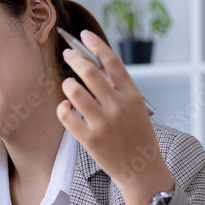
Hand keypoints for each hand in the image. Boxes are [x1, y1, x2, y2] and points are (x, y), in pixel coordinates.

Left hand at [55, 30, 173, 204]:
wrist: (142, 169)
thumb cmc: (137, 135)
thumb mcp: (136, 107)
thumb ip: (119, 87)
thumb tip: (96, 63)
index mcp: (132, 94)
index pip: (112, 61)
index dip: (96, 44)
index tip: (84, 35)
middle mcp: (118, 106)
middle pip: (89, 71)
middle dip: (74, 58)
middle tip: (67, 54)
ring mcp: (103, 123)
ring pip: (74, 91)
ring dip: (67, 84)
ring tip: (68, 86)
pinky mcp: (89, 139)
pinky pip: (66, 115)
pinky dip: (63, 108)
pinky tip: (66, 108)